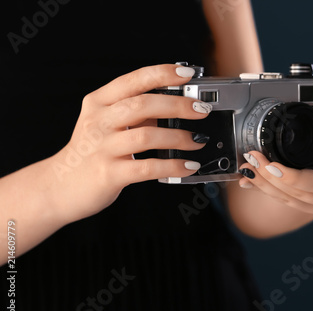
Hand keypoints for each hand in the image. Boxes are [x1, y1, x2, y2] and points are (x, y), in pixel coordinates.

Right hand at [48, 64, 211, 222]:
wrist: (60, 186)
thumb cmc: (92, 151)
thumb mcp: (107, 123)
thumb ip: (136, 112)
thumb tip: (178, 104)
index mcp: (99, 102)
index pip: (133, 80)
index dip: (163, 74)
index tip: (188, 73)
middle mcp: (98, 121)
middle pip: (142, 104)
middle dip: (178, 105)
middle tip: (201, 110)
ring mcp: (102, 148)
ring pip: (146, 136)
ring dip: (178, 137)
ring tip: (198, 141)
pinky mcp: (108, 174)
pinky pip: (147, 168)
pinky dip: (172, 166)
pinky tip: (188, 166)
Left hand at [238, 107, 312, 216]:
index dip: (294, 178)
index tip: (273, 166)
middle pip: (300, 194)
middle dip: (272, 178)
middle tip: (254, 159)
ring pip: (288, 200)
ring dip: (264, 184)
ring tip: (248, 167)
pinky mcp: (308, 207)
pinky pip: (283, 201)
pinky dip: (264, 189)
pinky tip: (248, 180)